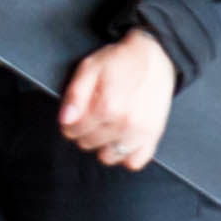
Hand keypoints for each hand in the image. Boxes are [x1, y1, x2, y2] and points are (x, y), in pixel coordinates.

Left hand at [57, 28, 176, 173]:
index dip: (69, 124)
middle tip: (92, 115)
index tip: (73, 116)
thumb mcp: (89, 68)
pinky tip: (122, 136)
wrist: (154, 58)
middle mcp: (126, 123)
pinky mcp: (153, 138)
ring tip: (107, 125)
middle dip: (84, 132)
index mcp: (108, 105)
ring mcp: (141, 133)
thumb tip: (66, 119)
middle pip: (88, 143)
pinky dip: (125, 154)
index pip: (74, 130)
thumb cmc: (120, 61)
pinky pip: (133, 162)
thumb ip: (75, 95)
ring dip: (103, 144)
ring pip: (108, 157)